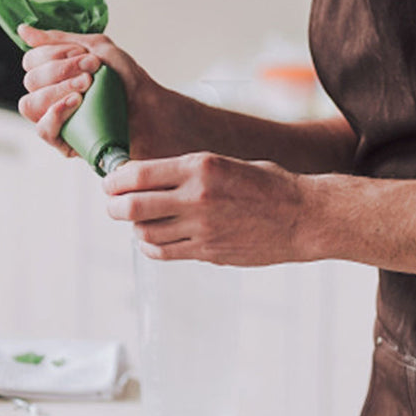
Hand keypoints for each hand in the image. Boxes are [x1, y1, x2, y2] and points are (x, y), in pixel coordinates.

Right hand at [17, 24, 147, 155]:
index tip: (84, 55)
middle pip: (30, 81)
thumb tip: (23, 31)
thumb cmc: (125, 79)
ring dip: (58, 91)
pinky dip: (56, 113)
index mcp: (53, 74)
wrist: (148, 107)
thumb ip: (59, 40)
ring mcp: (54, 119)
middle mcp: (48, 96)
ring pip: (30, 105)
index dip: (54, 55)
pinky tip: (75, 103)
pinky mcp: (62, 141)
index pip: (31, 61)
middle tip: (90, 72)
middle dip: (60, 71)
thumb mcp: (95, 48)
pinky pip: (43, 129)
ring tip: (86, 86)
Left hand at [103, 151, 307, 265]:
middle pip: (132, 207)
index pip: (137, 175)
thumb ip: (186, 171)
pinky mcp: (208, 252)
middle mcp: (197, 197)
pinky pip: (164, 252)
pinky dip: (150, 246)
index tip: (110, 182)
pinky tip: (152, 239)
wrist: (305, 216)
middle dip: (114, 206)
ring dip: (134, 227)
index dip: (114, 181)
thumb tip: (145, 179)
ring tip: (138, 221)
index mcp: (200, 167)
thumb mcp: (225, 163)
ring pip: (145, 233)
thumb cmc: (268, 183)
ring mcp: (202, 228)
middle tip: (113, 204)